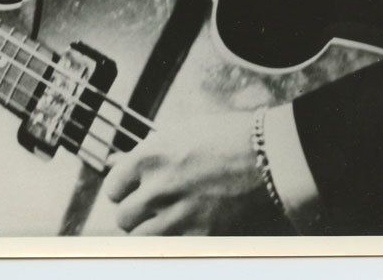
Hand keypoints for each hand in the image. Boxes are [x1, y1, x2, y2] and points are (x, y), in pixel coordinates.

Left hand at [101, 111, 278, 234]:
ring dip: (150, 232)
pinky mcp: (200, 238)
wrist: (270, 155)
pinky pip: (170, 249)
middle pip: (124, 217)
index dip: (123, 189)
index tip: (133, 190)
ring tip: (166, 221)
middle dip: (135, 213)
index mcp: (151, 156)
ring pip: (141, 239)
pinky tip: (186, 229)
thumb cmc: (229, 137)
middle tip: (151, 207)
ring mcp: (178, 216)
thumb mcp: (183, 133)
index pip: (113, 187)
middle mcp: (159, 187)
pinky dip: (173, 243)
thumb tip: (118, 162)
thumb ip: (148, 153)